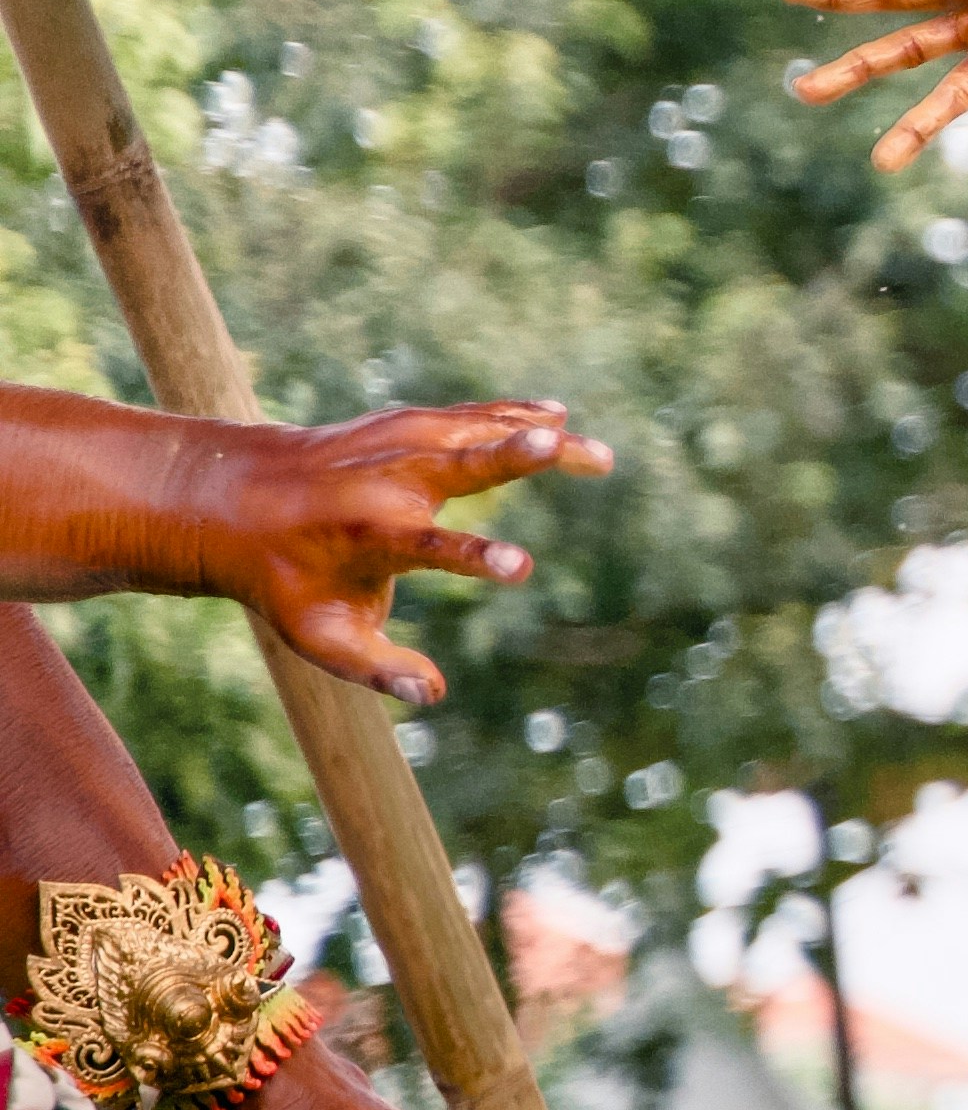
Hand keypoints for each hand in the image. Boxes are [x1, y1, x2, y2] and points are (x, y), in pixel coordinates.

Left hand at [185, 402, 611, 703]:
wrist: (228, 497)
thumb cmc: (283, 579)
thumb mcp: (319, 634)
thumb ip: (375, 667)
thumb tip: (433, 696)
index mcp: (369, 538)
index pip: (432, 548)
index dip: (478, 558)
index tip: (523, 568)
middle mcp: (384, 483)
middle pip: (461, 465)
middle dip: (512, 455)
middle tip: (563, 447)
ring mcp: (392, 444)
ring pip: (474, 431)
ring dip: (536, 437)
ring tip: (597, 456)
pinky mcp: (401, 424)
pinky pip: (466, 415)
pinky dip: (510, 414)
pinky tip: (557, 416)